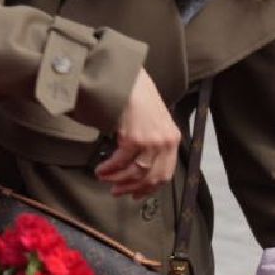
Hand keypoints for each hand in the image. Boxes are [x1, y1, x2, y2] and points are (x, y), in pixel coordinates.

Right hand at [95, 69, 179, 198]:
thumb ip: (154, 141)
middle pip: (151, 177)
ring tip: (104, 179)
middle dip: (131, 188)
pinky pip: (121, 161)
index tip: (136, 194)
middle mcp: (165, 142)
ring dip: (117, 179)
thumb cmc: (139, 96)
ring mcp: (150, 141)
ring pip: (135, 172)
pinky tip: (101, 169)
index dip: (150, 188)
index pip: (166, 173)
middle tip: (117, 192)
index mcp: (173, 139)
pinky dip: (109, 168)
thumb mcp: (155, 121)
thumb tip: (140, 163)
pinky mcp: (134, 138)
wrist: (129, 80)